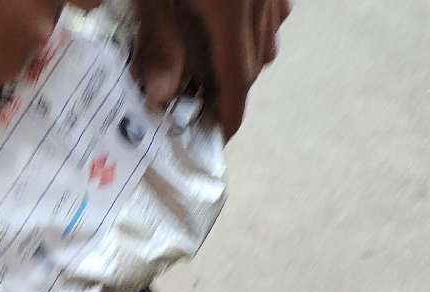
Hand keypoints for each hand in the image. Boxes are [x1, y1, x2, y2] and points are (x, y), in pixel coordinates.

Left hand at [135, 0, 290, 136]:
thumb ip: (157, 41)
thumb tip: (159, 100)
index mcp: (229, 6)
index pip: (238, 76)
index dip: (230, 113)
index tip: (218, 138)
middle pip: (255, 61)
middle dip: (231, 91)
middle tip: (198, 106)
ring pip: (269, 37)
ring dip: (244, 60)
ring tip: (208, 68)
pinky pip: (274, 9)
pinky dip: (256, 28)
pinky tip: (226, 28)